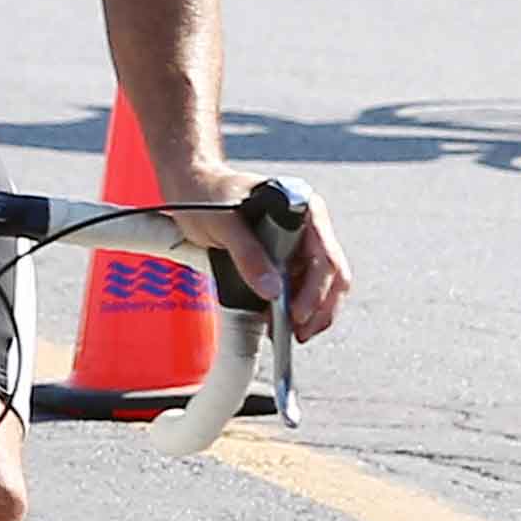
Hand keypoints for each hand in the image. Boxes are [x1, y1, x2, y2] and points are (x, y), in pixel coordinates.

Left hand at [175, 179, 352, 342]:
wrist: (190, 186)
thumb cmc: (206, 193)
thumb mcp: (223, 223)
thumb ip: (247, 254)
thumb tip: (272, 291)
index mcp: (302, 208)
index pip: (325, 256)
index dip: (317, 290)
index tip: (298, 314)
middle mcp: (307, 225)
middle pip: (330, 274)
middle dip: (319, 308)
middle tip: (299, 334)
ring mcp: (298, 241)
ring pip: (320, 284)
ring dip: (311, 311)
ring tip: (292, 335)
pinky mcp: (285, 255)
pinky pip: (300, 285)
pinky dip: (295, 305)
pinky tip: (282, 324)